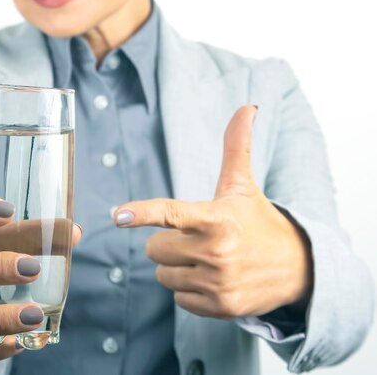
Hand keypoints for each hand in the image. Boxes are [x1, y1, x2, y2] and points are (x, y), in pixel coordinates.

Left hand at [113, 105, 312, 318]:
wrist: (299, 268)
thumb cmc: (259, 220)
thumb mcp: (243, 185)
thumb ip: (236, 146)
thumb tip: (248, 107)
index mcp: (216, 217)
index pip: (171, 213)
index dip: (142, 213)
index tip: (117, 216)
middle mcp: (216, 252)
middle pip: (154, 250)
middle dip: (167, 243)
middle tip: (195, 237)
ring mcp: (218, 283)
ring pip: (163, 276)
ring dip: (177, 268)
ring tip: (207, 259)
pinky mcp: (221, 308)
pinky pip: (179, 299)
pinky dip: (189, 290)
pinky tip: (214, 279)